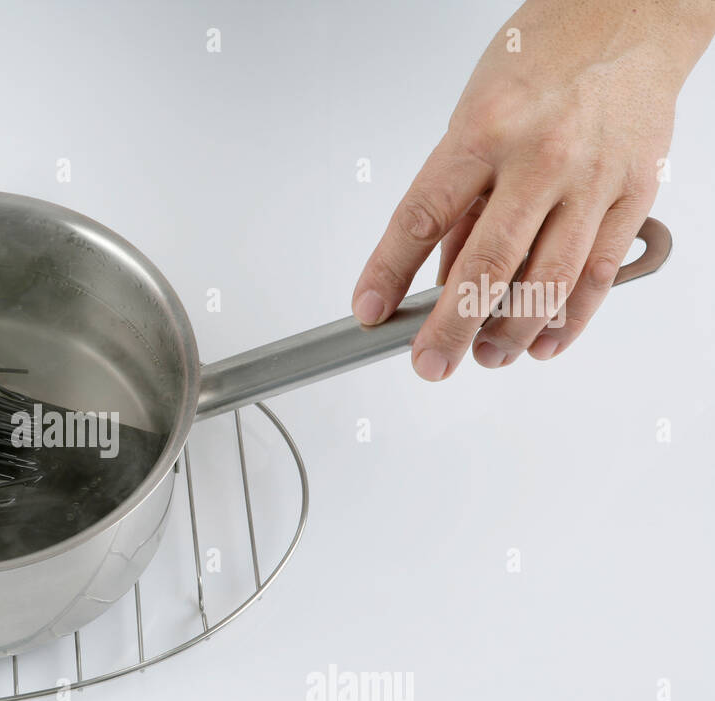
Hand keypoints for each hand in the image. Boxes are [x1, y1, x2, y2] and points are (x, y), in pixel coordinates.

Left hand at [351, 0, 713, 380]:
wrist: (630, 16)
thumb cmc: (540, 64)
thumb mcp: (473, 116)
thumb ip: (459, 200)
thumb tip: (440, 277)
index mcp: (483, 132)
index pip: (421, 217)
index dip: (389, 272)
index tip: (369, 311)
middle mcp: (538, 157)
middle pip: (485, 265)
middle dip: (450, 327)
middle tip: (429, 363)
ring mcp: (591, 179)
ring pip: (547, 282)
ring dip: (510, 333)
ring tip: (486, 357)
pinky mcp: (634, 195)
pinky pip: (596, 275)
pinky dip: (567, 319)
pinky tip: (541, 341)